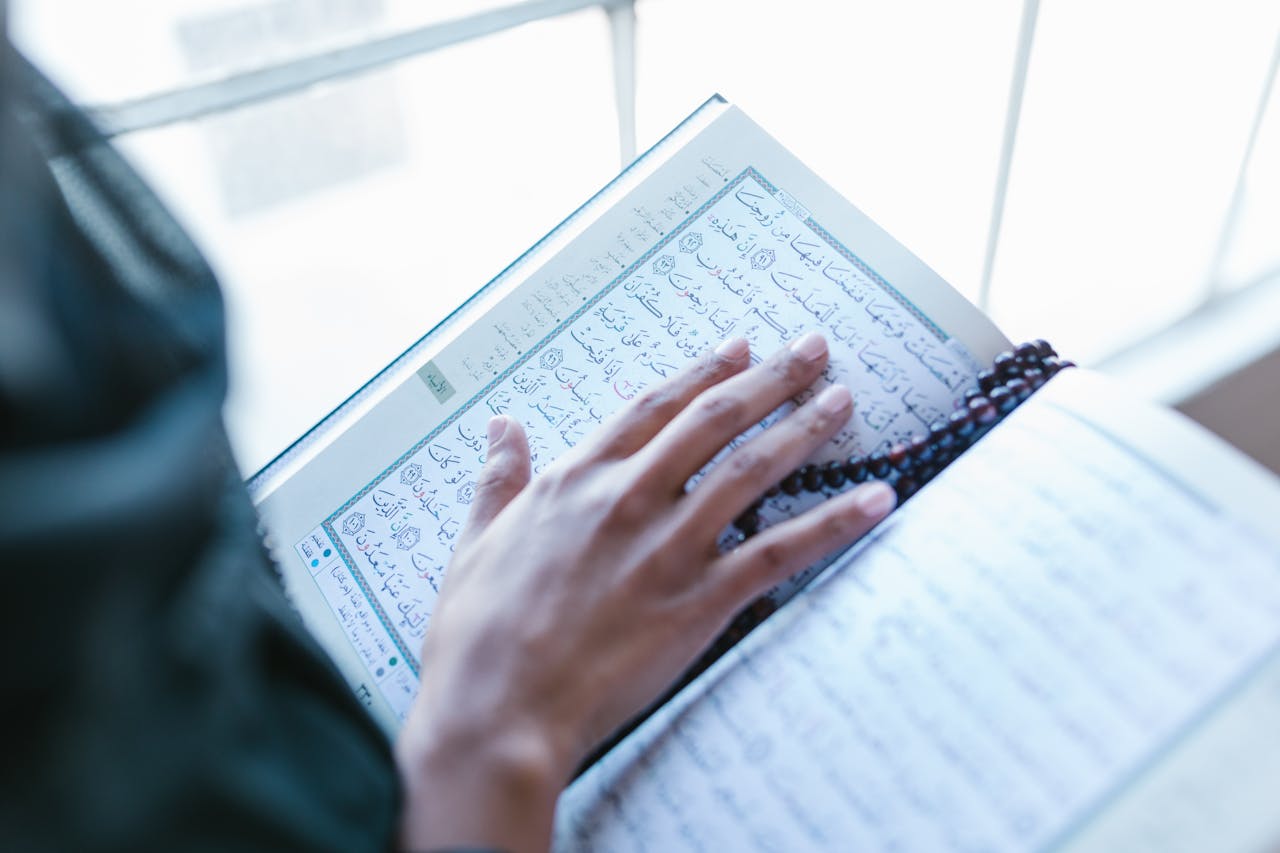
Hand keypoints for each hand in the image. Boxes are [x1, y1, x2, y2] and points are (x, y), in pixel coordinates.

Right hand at [395, 333, 895, 851]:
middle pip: (714, 419)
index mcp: (575, 480)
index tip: (739, 347)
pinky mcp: (699, 600)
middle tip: (815, 348)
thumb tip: (501, 428)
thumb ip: (498, 479)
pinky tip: (875, 499)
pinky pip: (780, 550)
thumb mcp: (476, 542)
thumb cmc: (477, 636)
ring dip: (806, 428)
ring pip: (752, 469)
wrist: (496, 712)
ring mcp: (668, 546)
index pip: (652, 406)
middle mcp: (628, 497)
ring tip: (844, 399)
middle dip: (771, 377)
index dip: (702, 371)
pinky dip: (833, 522)